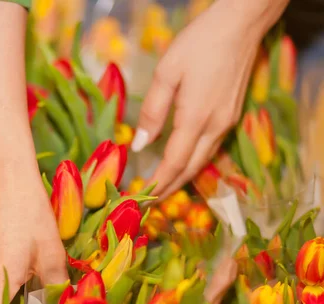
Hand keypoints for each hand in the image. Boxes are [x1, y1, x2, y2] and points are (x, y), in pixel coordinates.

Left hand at [130, 0, 288, 198]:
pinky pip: (210, 149)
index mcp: (196, 118)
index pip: (174, 163)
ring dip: (182, 178)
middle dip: (169, 188)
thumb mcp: (167, 73)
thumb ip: (152, 111)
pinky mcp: (231, 116)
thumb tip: (139, 145)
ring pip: (202, 161)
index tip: (142, 198)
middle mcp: (215, 127)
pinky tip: (182, 164)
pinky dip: (193, 163)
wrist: (241, 25)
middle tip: (149, 202)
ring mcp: (227, 122)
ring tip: (162, 188)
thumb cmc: (199, 44)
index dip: (158, 184)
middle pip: (190, 169)